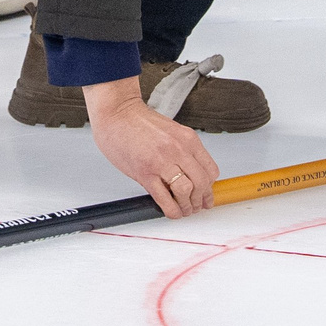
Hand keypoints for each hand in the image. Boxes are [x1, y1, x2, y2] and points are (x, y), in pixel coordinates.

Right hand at [85, 77, 220, 217]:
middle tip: (196, 206)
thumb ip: (183, 150)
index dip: (210, 188)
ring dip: (188, 206)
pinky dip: (172, 210)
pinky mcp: (145, 173)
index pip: (210, 170)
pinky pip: (165, 199)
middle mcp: (178, 149)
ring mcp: (161, 161)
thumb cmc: (137, 121)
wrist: (115, 113)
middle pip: (202, 183)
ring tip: (184, 209)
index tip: (206, 195)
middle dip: (201, 200)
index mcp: (187, 138)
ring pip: (186, 192)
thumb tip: (191, 173)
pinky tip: (172, 211)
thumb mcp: (171, 130)